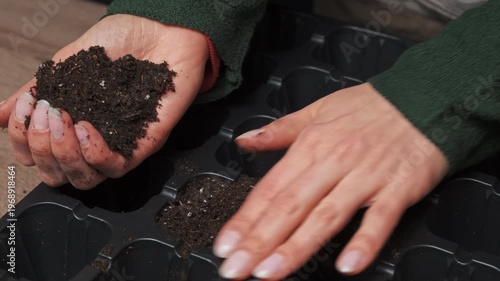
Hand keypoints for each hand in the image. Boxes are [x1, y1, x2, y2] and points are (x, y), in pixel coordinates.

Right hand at [0, 14, 208, 188]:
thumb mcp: (68, 64)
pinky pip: (116, 168)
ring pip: (84, 180)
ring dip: (63, 154)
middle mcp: (93, 142)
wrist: (159, 29)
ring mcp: (119, 146)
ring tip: (64, 119)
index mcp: (72, 126)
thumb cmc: (120, 43)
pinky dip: (94, 153)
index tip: (28, 108)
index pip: (38, 157)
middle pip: (57, 175)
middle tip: (48, 112)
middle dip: (41, 147)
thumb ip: (36, 90)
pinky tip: (86, 127)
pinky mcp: (144, 144)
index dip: (22, 140)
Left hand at [213, 83, 448, 279]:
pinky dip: (364, 242)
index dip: (245, 219)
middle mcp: (334, 163)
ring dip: (296, 248)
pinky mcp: (397, 189)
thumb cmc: (372, 106)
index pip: (270, 188)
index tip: (226, 244)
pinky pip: (379, 219)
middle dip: (259, 241)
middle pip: (289, 208)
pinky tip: (347, 265)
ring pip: (325, 217)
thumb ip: (280, 130)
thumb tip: (246, 140)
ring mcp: (365, 177)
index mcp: (312, 146)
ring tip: (271, 272)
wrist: (424, 97)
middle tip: (236, 268)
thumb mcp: (319, 109)